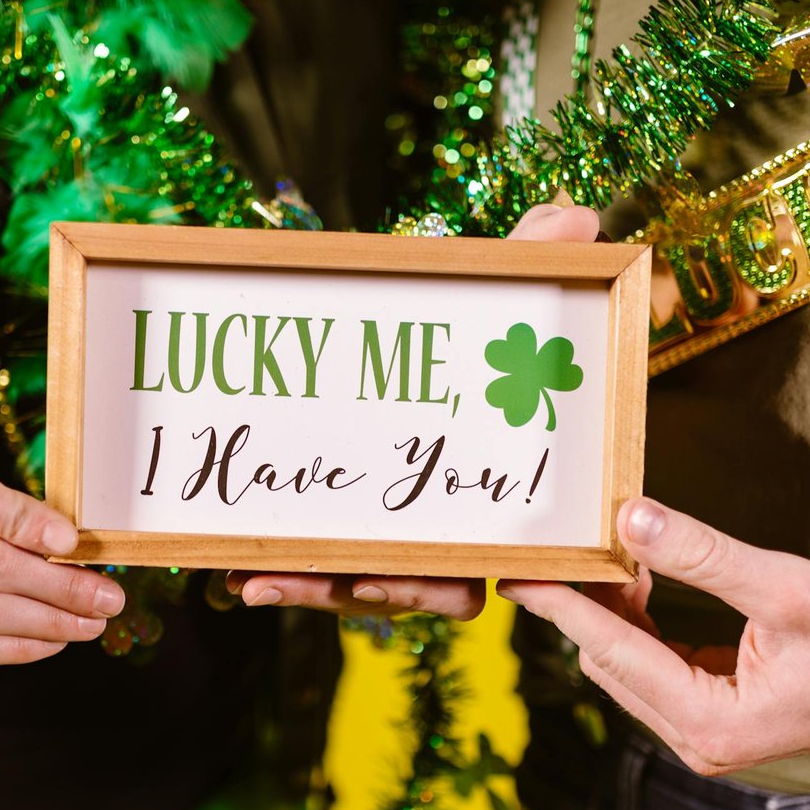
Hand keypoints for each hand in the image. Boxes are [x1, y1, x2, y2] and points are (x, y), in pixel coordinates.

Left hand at [225, 199, 600, 623]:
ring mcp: (367, 541)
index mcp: (470, 509)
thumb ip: (520, 266)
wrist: (379, 351)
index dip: (450, 585)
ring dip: (310, 588)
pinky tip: (233, 568)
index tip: (435, 576)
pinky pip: (299, 571)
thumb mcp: (474, 306)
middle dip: (378, 594)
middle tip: (354, 579)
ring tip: (261, 577)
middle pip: (406, 593)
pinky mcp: (315, 536)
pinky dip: (271, 572)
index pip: (472, 574)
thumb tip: (577, 215)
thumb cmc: (442, 344)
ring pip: (345, 588)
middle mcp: (422, 538)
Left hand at [498, 497, 809, 775]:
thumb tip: (629, 520)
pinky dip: (642, 625)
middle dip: (582, 604)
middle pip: (608, 663)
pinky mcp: (718, 717)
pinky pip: (656, 668)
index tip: (513, 571)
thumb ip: (703, 555)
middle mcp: (700, 740)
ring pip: (628, 666)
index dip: (558, 604)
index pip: (609, 651)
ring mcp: (707, 735)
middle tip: (563, 544)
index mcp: (711, 722)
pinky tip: (644, 580)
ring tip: (611, 553)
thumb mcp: (784, 586)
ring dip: (613, 612)